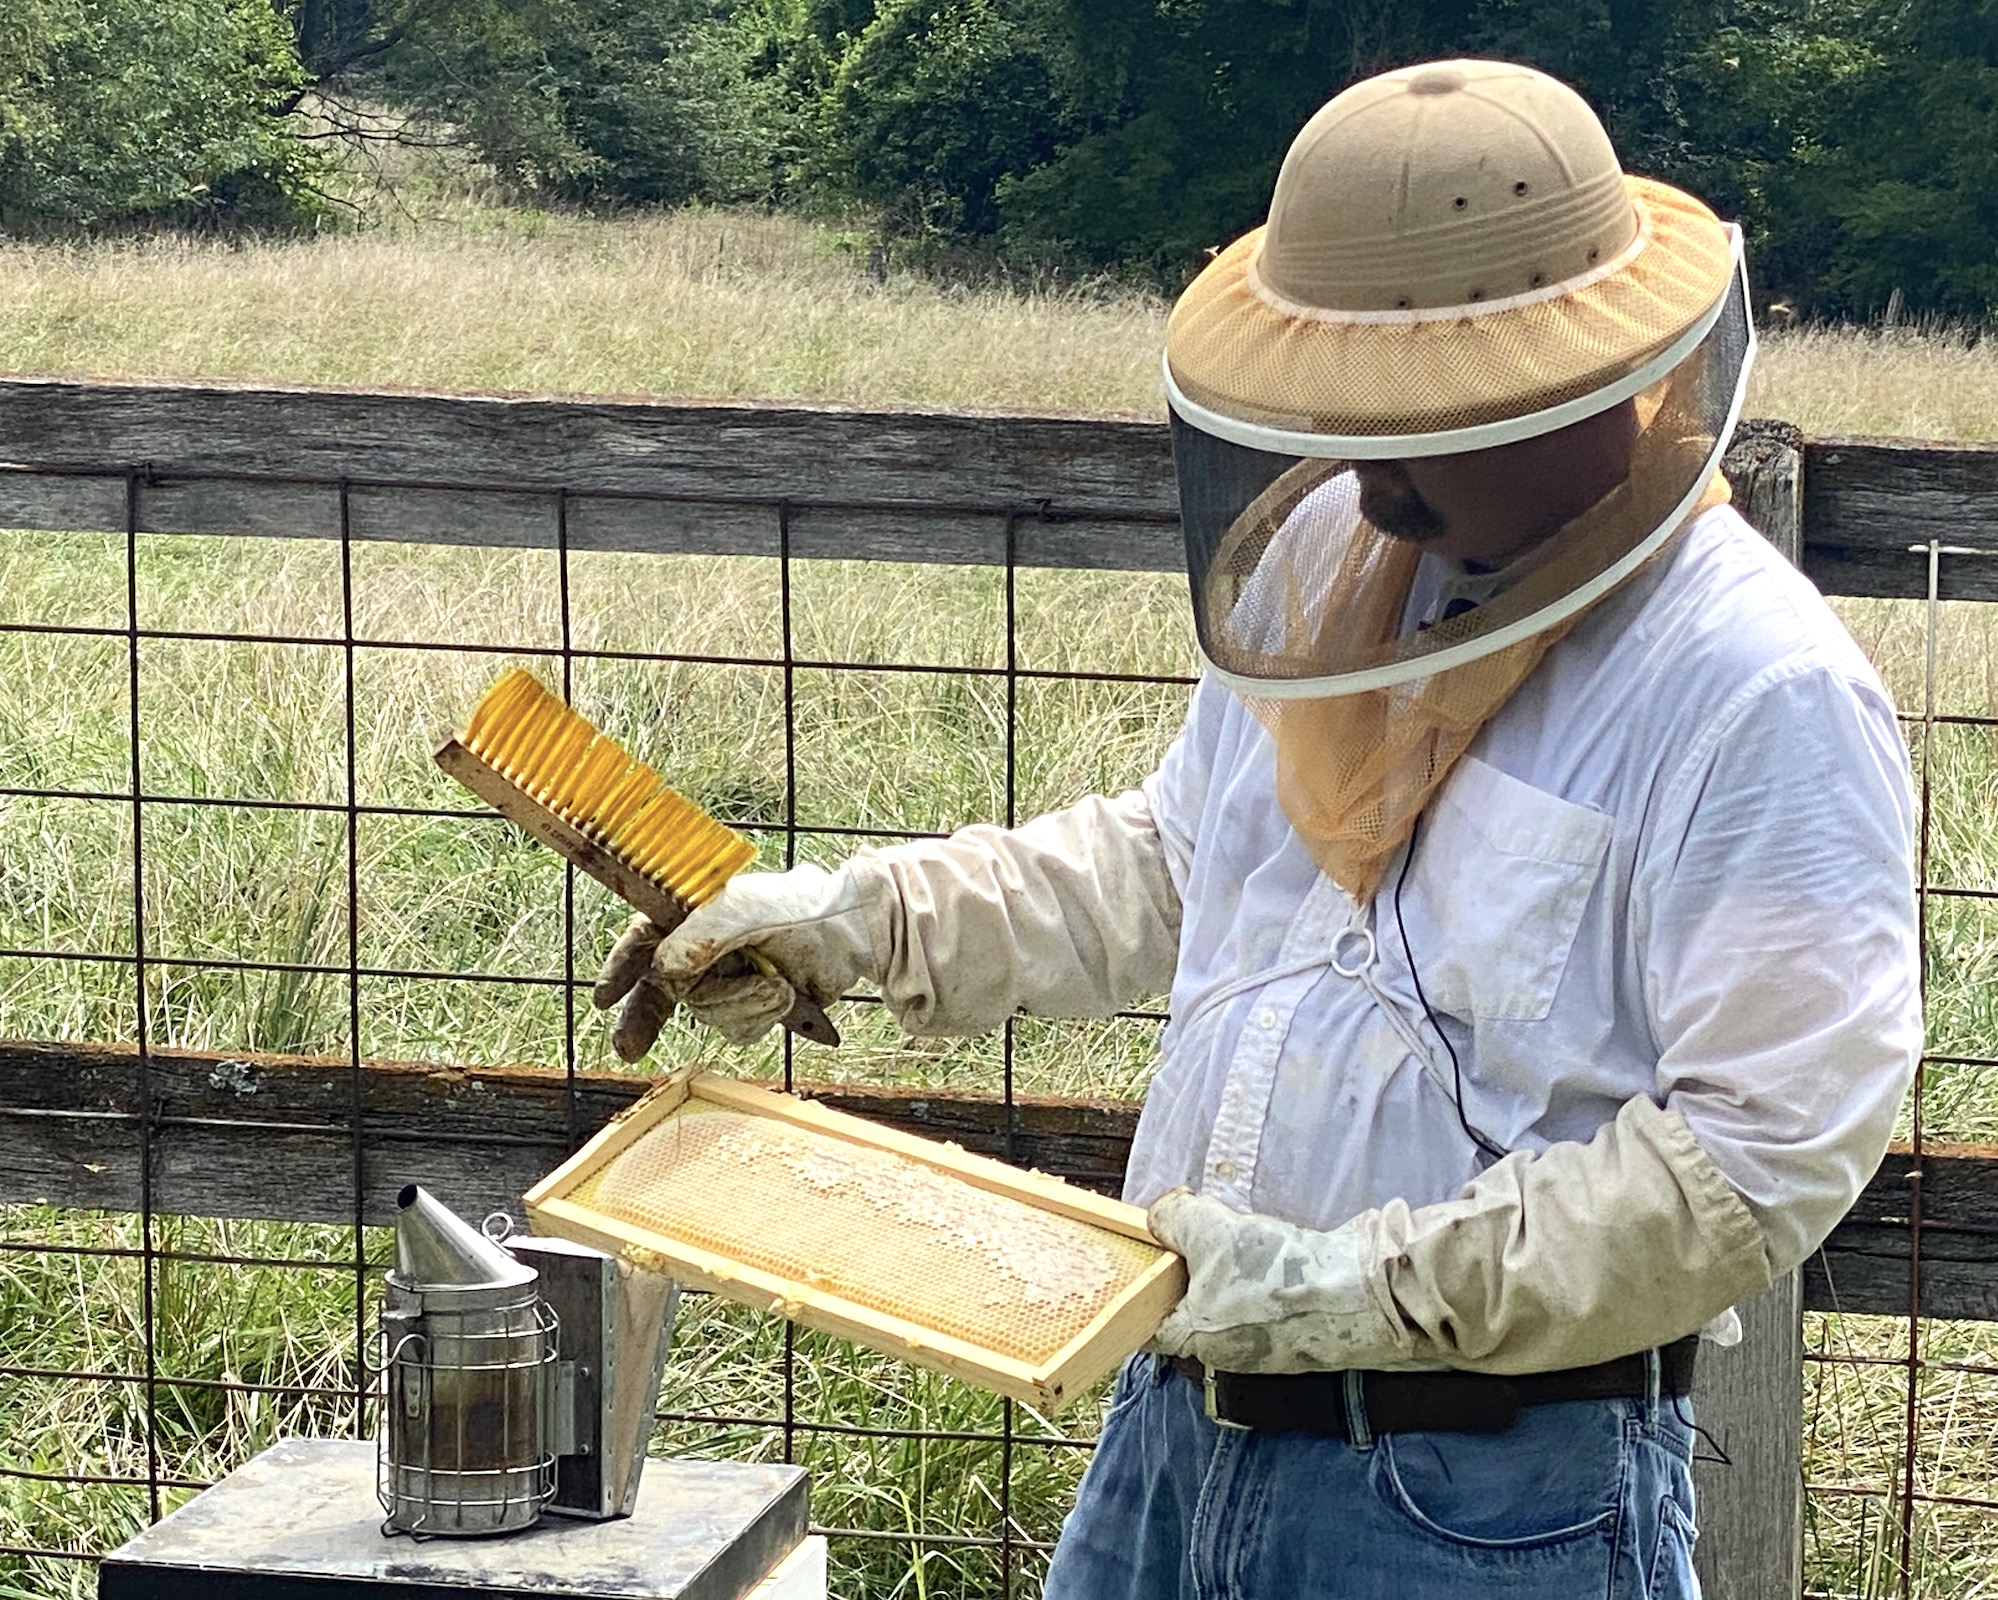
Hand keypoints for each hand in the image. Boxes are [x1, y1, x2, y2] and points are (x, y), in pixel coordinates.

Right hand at [591, 864, 887, 1058]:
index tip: (603, 998)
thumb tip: (664, 968)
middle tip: (628, 1049)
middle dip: (646, 1020)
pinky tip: (784, 997)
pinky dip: (762, 1017)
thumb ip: (702, 936)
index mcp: (693, 916)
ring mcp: (725, 978)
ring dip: (743, 1006)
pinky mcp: (749, 1004)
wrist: (849, 935)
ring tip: (776, 984)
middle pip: (660, 991)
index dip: (621, 969)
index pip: (644, 941)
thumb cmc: (799, 909)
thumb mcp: (746, 912)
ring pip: (707, 1014)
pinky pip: (737, 1029)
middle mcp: (703, 950)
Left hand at [1146, 1189, 1406, 1373]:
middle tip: (1189, 1227)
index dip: (1138, 1291)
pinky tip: (1272, 1245)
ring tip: (1237, 1232)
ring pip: (1229, 1296)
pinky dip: (1264, 1269)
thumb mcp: (1209, 1232)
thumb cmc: (1277, 1276)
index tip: (1137, 1259)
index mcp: (1197, 1340)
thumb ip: (1173, 1220)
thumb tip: (1160, 1216)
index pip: (1149, 1326)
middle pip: (1191, 1305)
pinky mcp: (1299, 1321)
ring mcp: (1267, 1339)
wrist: (1362, 1290)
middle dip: (1188, 1265)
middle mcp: (1229, 1349)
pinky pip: (1266, 1294)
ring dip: (1229, 1263)